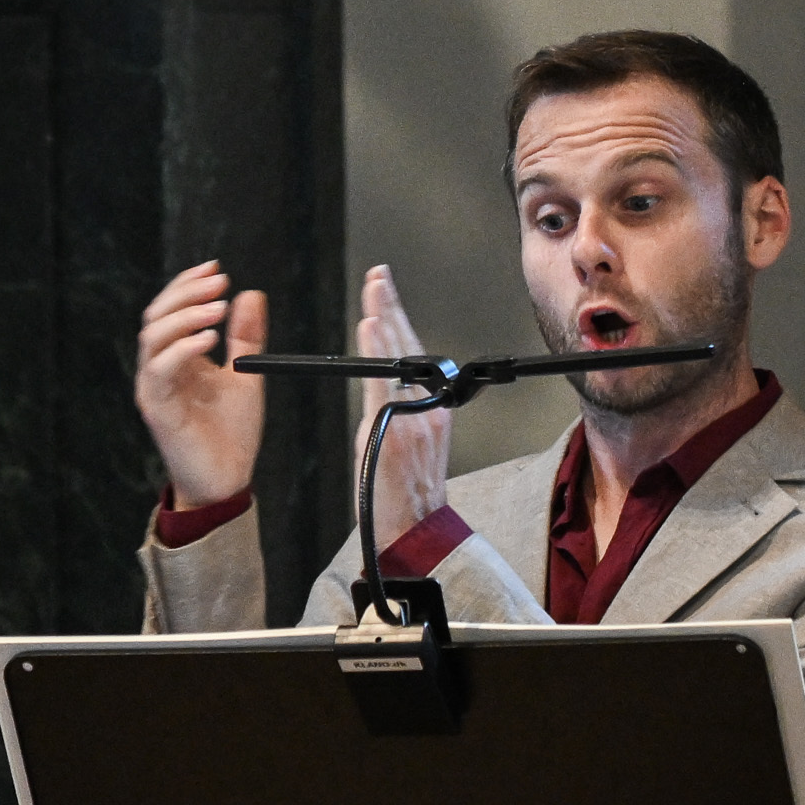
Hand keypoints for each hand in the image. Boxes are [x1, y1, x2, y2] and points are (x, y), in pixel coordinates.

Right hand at [135, 262, 265, 511]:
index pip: (171, 310)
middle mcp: (159, 369)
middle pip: (157, 316)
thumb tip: (250, 295)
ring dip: (185, 316)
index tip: (217, 269)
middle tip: (219, 282)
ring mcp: (155, 388)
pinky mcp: (158, 408)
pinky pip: (160, 370)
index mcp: (177, 358)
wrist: (226, 479)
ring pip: (153, 338)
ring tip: (218, 308)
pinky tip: (209, 340)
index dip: (188, 285)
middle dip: (187, 293)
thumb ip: (244, 337)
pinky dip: (182, 349)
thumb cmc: (231, 433)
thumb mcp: (245, 375)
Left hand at [354, 264, 449, 551]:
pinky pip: (384, 384)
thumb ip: (400, 410)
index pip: (416, 352)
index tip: (385, 288)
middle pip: (410, 346)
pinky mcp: (396, 429)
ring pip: (400, 359)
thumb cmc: (403, 493)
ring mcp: (415, 418)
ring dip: (386, 319)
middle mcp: (430, 409)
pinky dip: (379, 352)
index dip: (399, 318)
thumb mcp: (408, 444)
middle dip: (392, 306)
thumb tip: (383, 387)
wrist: (412, 530)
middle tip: (379, 274)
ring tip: (374, 288)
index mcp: (434, 409)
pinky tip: (370, 327)